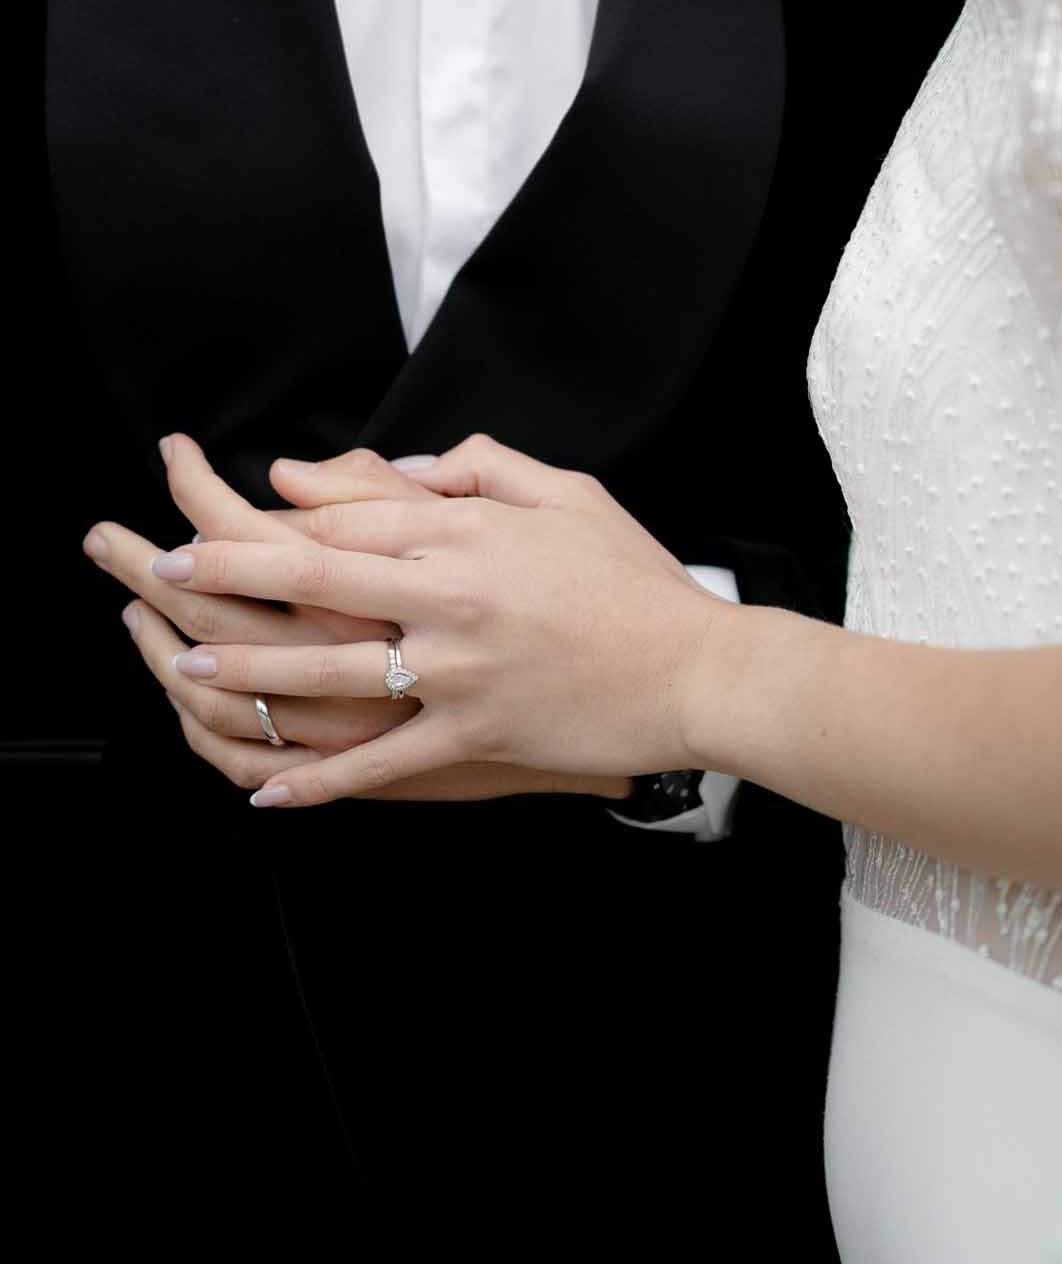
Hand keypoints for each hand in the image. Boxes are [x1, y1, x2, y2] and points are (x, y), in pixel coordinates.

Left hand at [127, 433, 731, 807]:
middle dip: (229, 573)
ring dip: (249, 668)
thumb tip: (409, 468)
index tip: (216, 510)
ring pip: (328, 668)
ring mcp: (456, 672)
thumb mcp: (568, 494)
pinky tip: (270, 794)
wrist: (698, 669)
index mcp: (467, 535)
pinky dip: (322, 782)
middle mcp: (448, 598)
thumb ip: (483, 469)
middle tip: (161, 569)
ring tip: (187, 665)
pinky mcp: (473, 736)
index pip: (348, 518)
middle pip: (314, 580)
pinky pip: (381, 763)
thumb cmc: (637, 578)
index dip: (272, 515)